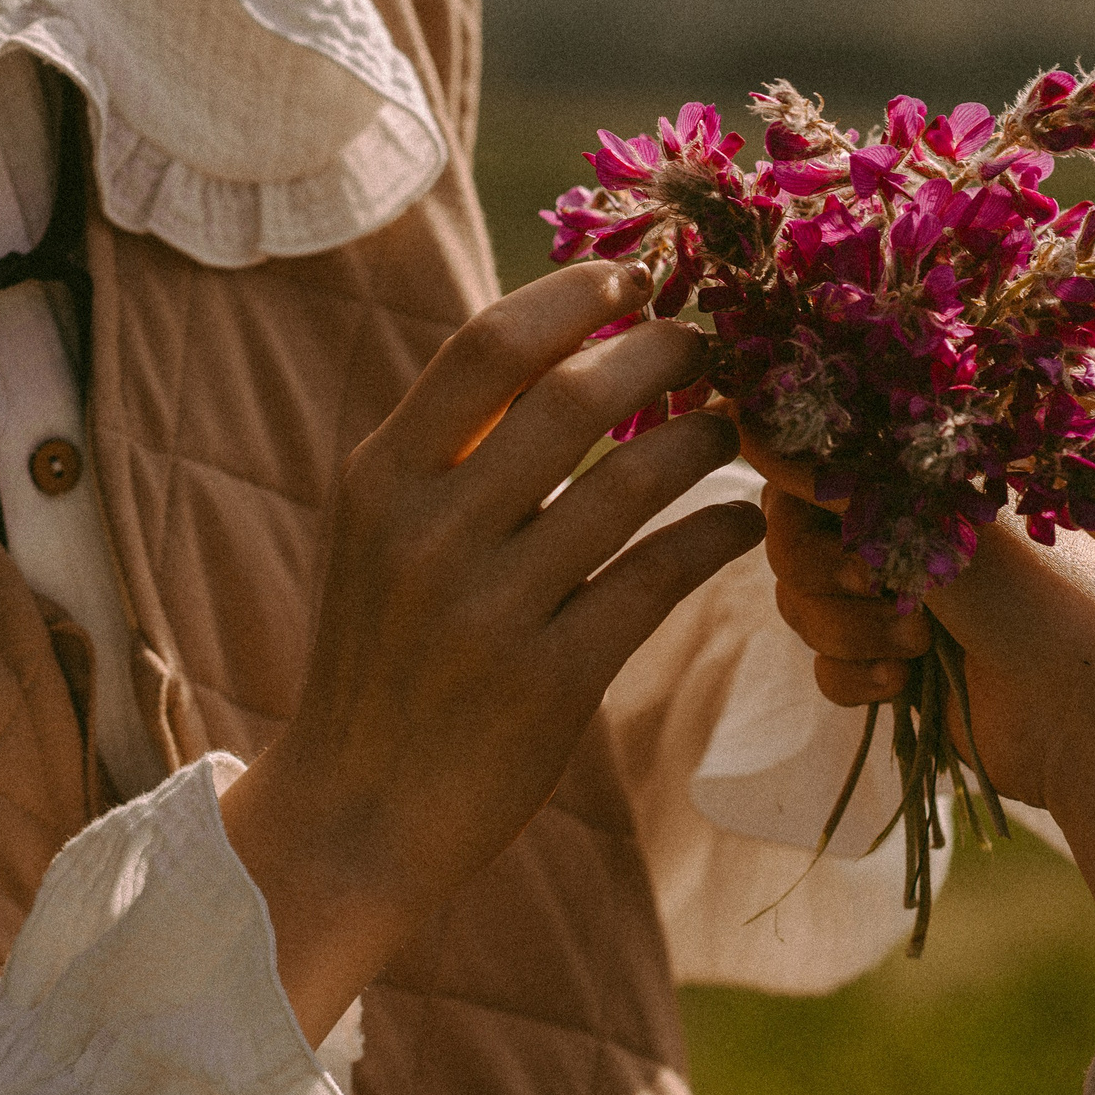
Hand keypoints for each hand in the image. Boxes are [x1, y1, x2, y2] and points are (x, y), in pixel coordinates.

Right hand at [219, 262, 763, 1042]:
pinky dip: (716, 532)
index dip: (573, 295)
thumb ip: (449, 446)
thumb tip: (559, 336)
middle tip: (709, 344)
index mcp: (380, 479)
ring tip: (733, 424)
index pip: (485, 345)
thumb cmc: (383, 657)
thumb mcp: (379, 534)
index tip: (634, 277)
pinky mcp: (550, 681)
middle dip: (659, 352)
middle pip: (570, 396)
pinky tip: (742, 517)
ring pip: (630, 482)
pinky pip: (659, 577)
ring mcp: (488, 609)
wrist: (352, 817)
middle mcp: (426, 532)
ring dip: (701, 438)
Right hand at [764, 490, 1094, 1002]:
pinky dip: (855, 677)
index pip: (819, 471)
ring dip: (849, 629)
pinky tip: (904, 685)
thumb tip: (748, 421)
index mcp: (921, 485)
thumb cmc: (1034, 595)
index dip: (803, 495)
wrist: (1087, 712)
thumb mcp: (932, 521)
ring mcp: (896, 610)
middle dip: (825, 572)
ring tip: (919, 645)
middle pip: (795, 544)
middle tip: (875, 583)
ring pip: (804, 609)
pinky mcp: (893, 676)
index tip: (823, 511)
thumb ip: (838, 476)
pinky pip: (825, 670)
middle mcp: (903, 540)